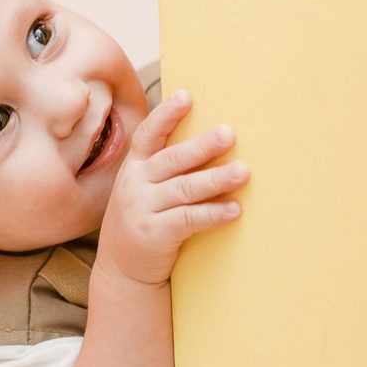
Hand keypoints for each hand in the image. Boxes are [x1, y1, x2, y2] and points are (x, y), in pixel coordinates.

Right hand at [95, 89, 248, 285]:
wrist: (122, 270)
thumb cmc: (142, 219)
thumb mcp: (141, 188)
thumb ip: (163, 168)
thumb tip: (209, 141)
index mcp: (134, 167)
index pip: (148, 135)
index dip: (167, 115)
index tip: (187, 96)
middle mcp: (135, 184)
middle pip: (172, 160)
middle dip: (202, 146)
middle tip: (229, 134)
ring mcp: (143, 209)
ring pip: (184, 189)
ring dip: (216, 179)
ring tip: (243, 171)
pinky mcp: (154, 235)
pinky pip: (188, 220)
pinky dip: (213, 214)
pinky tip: (234, 209)